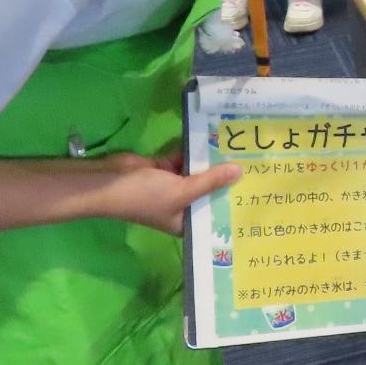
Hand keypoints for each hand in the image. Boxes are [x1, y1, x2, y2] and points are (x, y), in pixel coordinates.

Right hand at [86, 150, 241, 236]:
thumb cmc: (145, 196)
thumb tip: (239, 172)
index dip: (233, 205)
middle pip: (210, 192)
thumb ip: (210, 181)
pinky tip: (218, 143)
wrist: (108, 180)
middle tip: (257, 170)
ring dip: (213, 164)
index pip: (215, 214)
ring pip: (199, 174)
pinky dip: (197, 153)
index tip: (256, 195)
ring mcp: (174, 186)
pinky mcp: (166, 168)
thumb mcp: (182, 191)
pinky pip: (186, 160)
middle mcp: (182, 206)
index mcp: (186, 222)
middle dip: (227, 181)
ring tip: (243, 154)